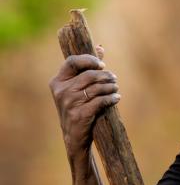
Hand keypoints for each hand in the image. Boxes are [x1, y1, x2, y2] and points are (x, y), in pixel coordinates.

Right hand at [49, 44, 119, 159]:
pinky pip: (100, 101)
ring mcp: (69, 103)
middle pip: (89, 75)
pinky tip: (116, 98)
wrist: (74, 137)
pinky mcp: (79, 114)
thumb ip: (87, 68)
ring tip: (115, 88)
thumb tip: (100, 47)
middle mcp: (61, 91)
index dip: (89, 60)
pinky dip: (111, 98)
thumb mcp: (76, 88)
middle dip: (106, 76)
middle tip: (114, 79)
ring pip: (97, 88)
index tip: (102, 65)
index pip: (72, 61)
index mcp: (57, 81)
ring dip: (110, 87)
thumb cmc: (77, 108)